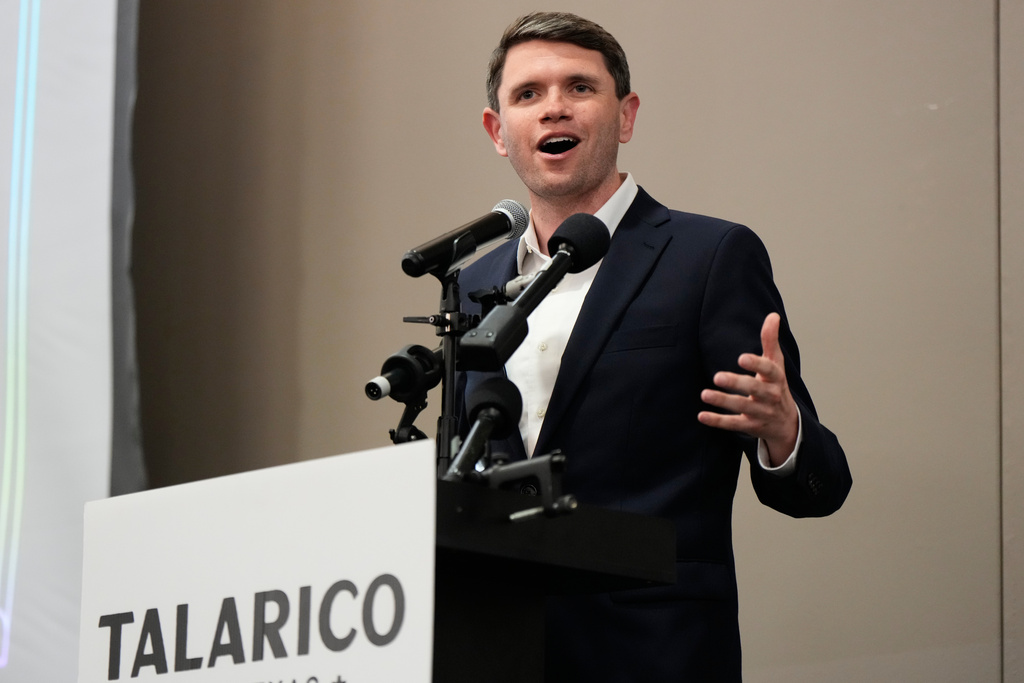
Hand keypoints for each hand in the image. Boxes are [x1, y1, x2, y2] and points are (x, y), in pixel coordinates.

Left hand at [697, 313, 798, 465]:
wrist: (787, 423)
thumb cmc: (776, 386)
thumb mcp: (776, 364)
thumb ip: (770, 341)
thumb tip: (773, 315)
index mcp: (776, 378)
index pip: (769, 370)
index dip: (756, 364)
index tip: (742, 358)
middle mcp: (770, 396)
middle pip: (754, 389)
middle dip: (737, 384)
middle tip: (718, 376)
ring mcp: (760, 412)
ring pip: (742, 407)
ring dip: (723, 401)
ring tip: (704, 394)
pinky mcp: (750, 426)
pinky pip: (733, 424)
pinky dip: (717, 421)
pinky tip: (701, 415)